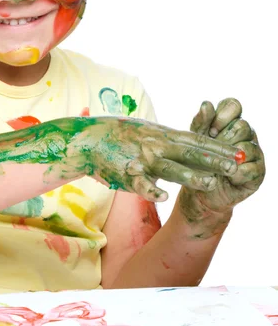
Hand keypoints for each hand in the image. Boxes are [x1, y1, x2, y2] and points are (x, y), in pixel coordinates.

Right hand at [68, 117, 240, 202]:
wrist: (88, 140)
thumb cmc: (117, 134)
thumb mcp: (145, 129)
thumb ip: (166, 137)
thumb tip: (189, 141)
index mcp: (161, 134)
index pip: (195, 140)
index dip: (216, 146)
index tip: (236, 150)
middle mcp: (155, 145)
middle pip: (189, 153)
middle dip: (213, 160)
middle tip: (235, 165)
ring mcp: (142, 160)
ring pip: (170, 169)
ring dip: (191, 176)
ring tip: (210, 183)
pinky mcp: (128, 175)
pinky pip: (142, 185)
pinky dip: (153, 190)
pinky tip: (165, 196)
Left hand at [178, 98, 265, 236]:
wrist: (200, 190)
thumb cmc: (196, 160)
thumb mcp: (195, 140)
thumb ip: (201, 122)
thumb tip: (207, 104)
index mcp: (230, 122)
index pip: (233, 105)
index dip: (222, 116)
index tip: (210, 131)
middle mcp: (246, 134)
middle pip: (242, 125)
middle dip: (224, 138)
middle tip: (212, 150)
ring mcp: (254, 152)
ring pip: (248, 147)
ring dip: (229, 157)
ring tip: (218, 165)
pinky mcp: (258, 172)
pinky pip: (251, 168)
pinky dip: (236, 174)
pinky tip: (227, 177)